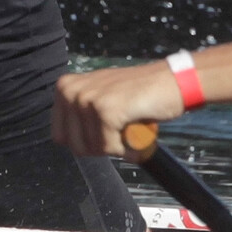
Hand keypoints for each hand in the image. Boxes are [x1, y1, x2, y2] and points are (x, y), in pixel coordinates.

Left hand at [53, 60, 186, 156]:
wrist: (172, 82)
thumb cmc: (139, 93)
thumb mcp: (99, 96)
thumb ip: (79, 114)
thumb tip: (67, 141)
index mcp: (65, 86)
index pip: (60, 136)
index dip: (85, 143)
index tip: (104, 133)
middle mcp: (71, 90)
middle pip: (75, 145)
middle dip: (101, 147)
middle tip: (120, 131)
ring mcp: (87, 99)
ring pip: (93, 148)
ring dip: (117, 147)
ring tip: (130, 127)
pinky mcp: (106, 110)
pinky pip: (110, 148)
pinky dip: (127, 148)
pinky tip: (137, 133)